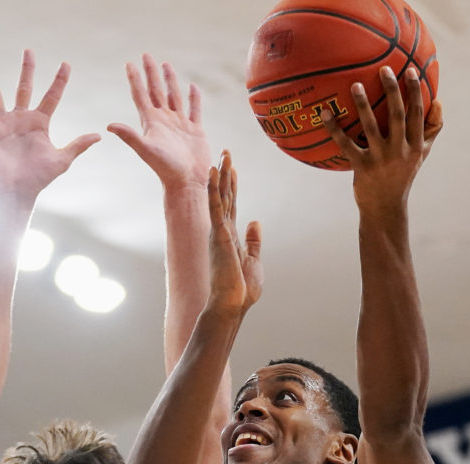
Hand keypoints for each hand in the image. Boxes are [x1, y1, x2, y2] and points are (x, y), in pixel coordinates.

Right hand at [0, 50, 99, 205]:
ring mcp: (2, 124)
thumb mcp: (61, 160)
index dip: (59, 81)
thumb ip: (78, 146)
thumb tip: (98, 135)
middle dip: (27, 70)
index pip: (51, 97)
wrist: (16, 193)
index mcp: (39, 123)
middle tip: (29, 51)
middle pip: (24, 88)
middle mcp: (20, 119)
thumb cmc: (38, 178)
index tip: (66, 64)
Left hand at [107, 54, 210, 190]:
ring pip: (174, 96)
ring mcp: (180, 125)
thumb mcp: (145, 149)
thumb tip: (108, 125)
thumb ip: (129, 136)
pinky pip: (195, 109)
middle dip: (151, 73)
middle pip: (156, 91)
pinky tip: (192, 87)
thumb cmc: (165, 168)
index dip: (135, 79)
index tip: (129, 63)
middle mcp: (164, 121)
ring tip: (165, 65)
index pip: (141, 95)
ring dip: (170, 81)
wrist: (186, 182)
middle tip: (146, 55)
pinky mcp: (195, 130)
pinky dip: (194, 98)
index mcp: (152, 122)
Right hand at [206, 151, 262, 315]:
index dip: (232, 186)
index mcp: (230, 238)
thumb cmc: (241, 289)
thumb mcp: (253, 261)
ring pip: (220, 198)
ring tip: (223, 155)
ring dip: (221, 175)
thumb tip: (256, 222)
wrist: (231, 304)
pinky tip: (214, 172)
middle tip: (226, 152)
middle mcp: (222, 232)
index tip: (232, 169)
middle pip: (225, 197)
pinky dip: (215, 189)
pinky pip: (216, 206)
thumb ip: (253, 242)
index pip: (231, 206)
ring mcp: (219, 232)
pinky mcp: (219, 235)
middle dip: (226, 174)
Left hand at [321, 66, 442, 215]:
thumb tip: (438, 100)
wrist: (385, 209)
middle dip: (392, 90)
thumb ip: (431, 129)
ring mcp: (380, 160)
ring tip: (355, 85)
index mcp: (415, 146)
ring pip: (371, 127)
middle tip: (384, 69)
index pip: (417, 114)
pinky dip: (334, 129)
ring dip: (363, 105)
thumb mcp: (421, 154)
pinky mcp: (361, 168)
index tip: (411, 70)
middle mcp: (399, 151)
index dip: (415, 91)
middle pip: (397, 115)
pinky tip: (325, 113)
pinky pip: (346, 144)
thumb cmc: (403, 176)